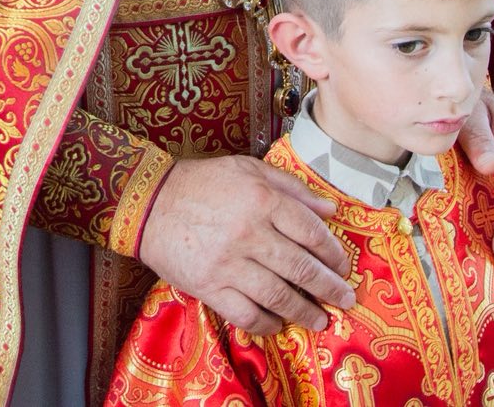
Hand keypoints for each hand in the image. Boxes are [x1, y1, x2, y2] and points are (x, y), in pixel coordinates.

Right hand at [137, 154, 354, 335]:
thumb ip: (292, 188)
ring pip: (278, 296)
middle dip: (329, 288)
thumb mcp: (249, 170)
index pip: (311, 232)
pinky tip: (279, 324)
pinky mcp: (208, 287)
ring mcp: (228, 264)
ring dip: (305, 312)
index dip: (333, 253)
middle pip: (301, 268)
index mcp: (262, 200)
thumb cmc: (202, 183)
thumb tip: (331, 209)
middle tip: (346, 299)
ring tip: (321, 320)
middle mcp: (249, 234)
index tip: (343, 266)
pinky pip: (246, 314)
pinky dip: (268, 323)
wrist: (148, 203)